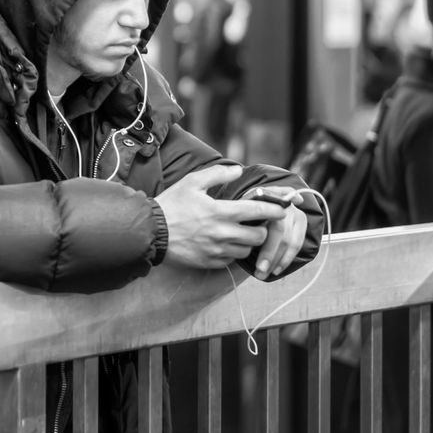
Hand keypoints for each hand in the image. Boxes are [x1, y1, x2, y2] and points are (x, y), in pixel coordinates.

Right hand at [156, 165, 286, 269]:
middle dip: (261, 229)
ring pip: (246, 251)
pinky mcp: (209, 262)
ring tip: (240, 234)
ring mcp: (216, 250)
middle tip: (256, 224)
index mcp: (220, 212)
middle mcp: (222, 233)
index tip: (282, 210)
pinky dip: (233, 253)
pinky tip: (225, 244)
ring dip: (248, 242)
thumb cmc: (171, 204)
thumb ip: (217, 174)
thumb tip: (238, 170)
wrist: (150, 231)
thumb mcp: (192, 182)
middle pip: (257, 236)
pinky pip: (231, 261)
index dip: (274, 210)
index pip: (257, 211)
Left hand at [244, 186, 307, 278]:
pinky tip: (277, 269)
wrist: (269, 200)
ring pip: (290, 241)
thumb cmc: (252, 205)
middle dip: (269, 255)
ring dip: (278, 261)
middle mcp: (284, 205)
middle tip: (259, 271)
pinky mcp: (302, 222)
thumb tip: (244, 218)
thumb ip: (243, 213)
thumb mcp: (244, 204)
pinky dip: (287, 259)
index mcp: (268, 198)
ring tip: (264, 273)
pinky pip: (297, 244)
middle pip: (279, 233)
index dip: (262, 237)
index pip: (267, 220)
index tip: (255, 254)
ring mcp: (295, 213)